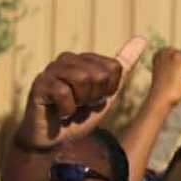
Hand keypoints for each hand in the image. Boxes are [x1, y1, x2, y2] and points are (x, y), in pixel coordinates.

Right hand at [15, 36, 146, 151]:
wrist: (52, 142)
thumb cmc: (77, 118)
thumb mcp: (105, 95)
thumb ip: (122, 69)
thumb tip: (141, 39)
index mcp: (84, 59)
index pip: (114, 67)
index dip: (108, 91)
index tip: (93, 100)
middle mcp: (67, 59)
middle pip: (99, 73)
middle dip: (94, 97)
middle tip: (80, 106)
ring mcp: (51, 70)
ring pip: (82, 78)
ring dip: (80, 103)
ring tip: (71, 108)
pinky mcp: (39, 84)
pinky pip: (63, 92)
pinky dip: (66, 110)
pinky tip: (59, 113)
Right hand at [148, 47, 180, 108]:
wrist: (160, 98)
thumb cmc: (166, 92)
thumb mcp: (168, 74)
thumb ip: (176, 65)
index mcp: (160, 53)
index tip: (170, 78)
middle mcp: (165, 50)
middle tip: (173, 79)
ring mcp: (172, 52)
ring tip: (177, 79)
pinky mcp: (180, 56)